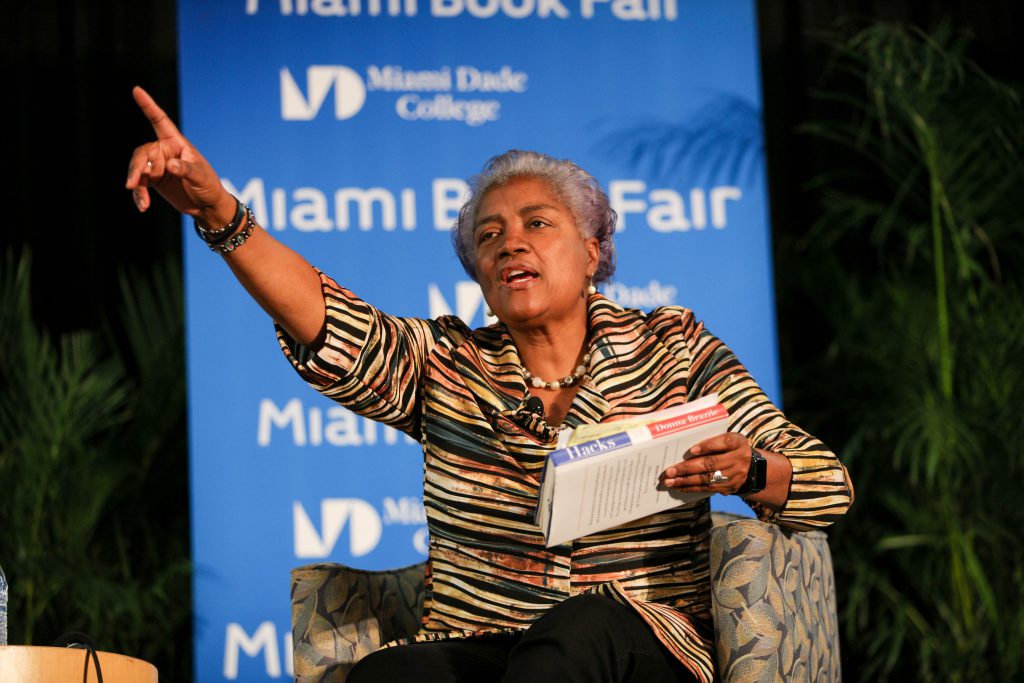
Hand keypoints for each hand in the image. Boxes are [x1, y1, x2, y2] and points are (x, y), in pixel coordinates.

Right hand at [124, 86, 233, 223]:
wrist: (207, 206)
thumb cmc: (208, 186)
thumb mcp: (201, 177)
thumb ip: (186, 169)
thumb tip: (169, 165)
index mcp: (176, 143)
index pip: (160, 121)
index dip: (149, 106)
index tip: (137, 90)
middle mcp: (164, 152)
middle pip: (142, 153)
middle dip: (136, 168)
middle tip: (133, 184)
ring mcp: (157, 166)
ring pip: (137, 169)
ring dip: (136, 183)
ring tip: (139, 198)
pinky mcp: (153, 181)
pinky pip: (140, 184)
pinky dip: (139, 195)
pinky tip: (143, 206)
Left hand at [660, 432, 751, 494]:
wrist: (750, 466)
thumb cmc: (730, 448)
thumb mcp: (727, 439)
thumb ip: (712, 441)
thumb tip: (687, 450)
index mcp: (738, 443)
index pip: (724, 442)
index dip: (707, 446)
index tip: (691, 450)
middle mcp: (739, 459)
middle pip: (712, 464)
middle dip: (688, 468)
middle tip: (670, 471)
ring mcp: (736, 476)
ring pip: (708, 479)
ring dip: (686, 481)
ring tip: (670, 481)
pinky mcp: (730, 488)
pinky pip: (708, 489)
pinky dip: (692, 488)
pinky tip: (679, 486)